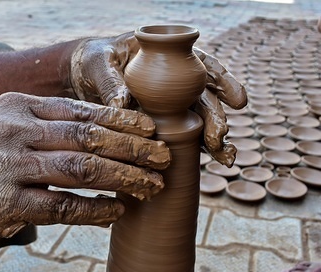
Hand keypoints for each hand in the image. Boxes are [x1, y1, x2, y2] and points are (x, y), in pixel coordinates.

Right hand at [0, 92, 169, 240]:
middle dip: (132, 149)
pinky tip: (117, 210)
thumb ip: (51, 123)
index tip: (151, 131)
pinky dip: (95, 209)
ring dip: (123, 178)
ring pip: (81, 169)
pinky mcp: (8, 202)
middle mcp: (16, 130)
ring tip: (151, 187)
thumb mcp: (10, 125)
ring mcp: (10, 166)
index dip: (121, 122)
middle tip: (163, 159)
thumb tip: (105, 132)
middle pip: (88, 137)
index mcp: (19, 106)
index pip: (81, 111)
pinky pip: (63, 206)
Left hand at [70, 32, 246, 166]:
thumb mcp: (100, 64)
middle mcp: (176, 83)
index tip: (237, 101)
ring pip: (199, 120)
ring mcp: (170, 105)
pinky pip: (182, 136)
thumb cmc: (96, 61)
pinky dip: (197, 149)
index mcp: (169, 59)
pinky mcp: (160, 124)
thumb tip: (122, 104)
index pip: (203, 67)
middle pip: (204, 98)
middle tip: (219, 136)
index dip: (223, 82)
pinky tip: (215, 163)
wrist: (84, 76)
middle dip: (216, 118)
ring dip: (214, 140)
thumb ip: (111, 81)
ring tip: (226, 158)